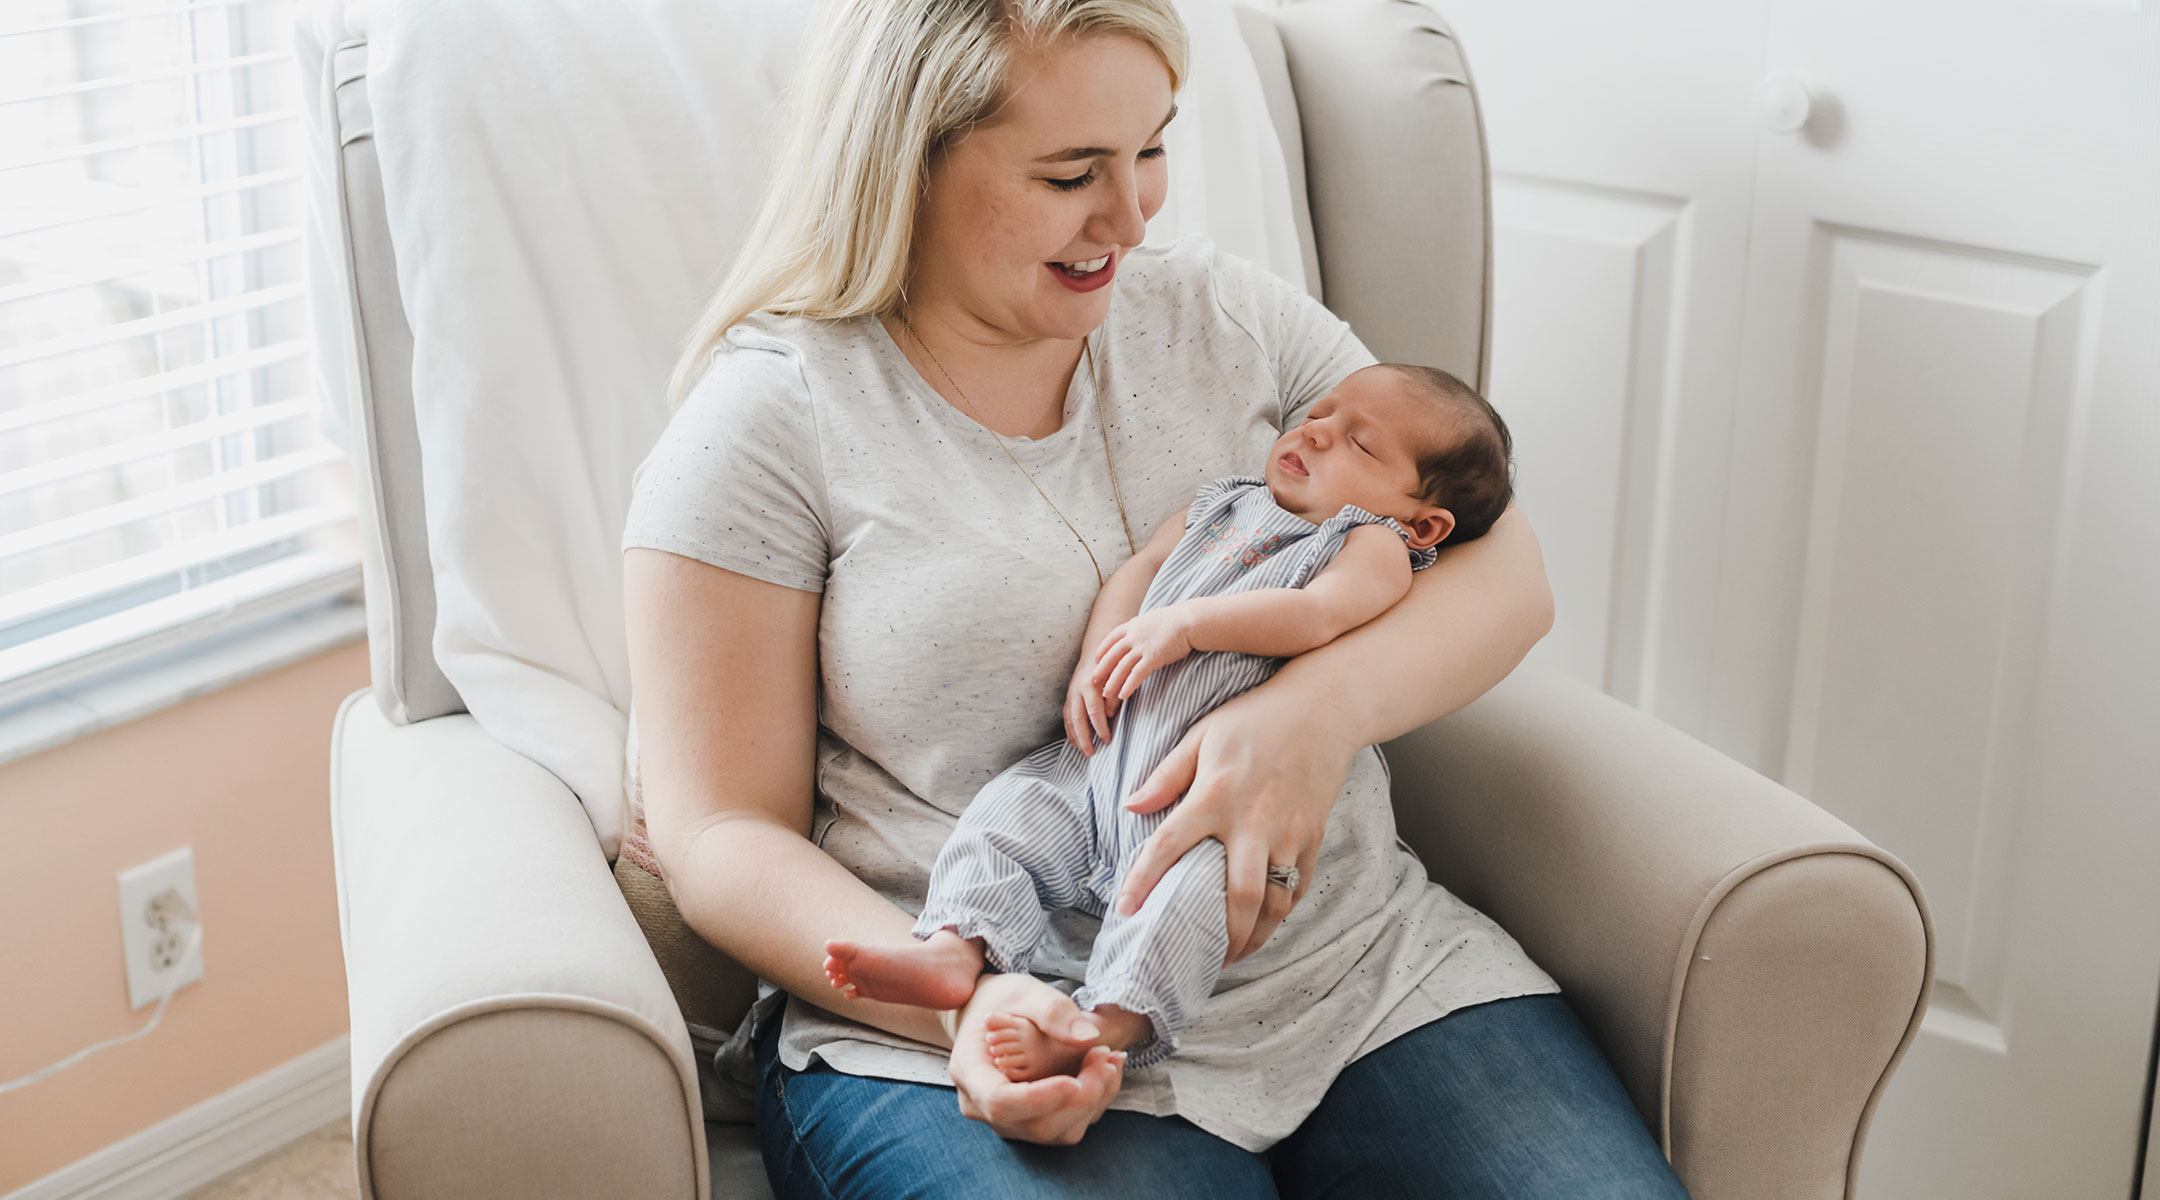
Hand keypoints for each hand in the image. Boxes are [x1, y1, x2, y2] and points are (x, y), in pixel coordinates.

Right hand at [945, 973, 1124, 1144]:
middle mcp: (982, 1106)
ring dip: (1092, 1101)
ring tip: (1109, 1060)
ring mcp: (1007, 1120)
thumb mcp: (1024, 992)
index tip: (1075, 1080)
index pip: (1000, 1102)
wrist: (991, 1014)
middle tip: (1104, 1054)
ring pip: (1056, 1132)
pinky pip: (1066, 1126)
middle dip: (1080, 1097)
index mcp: (969, 1071)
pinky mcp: (1030, 1122)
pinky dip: (1092, 1103)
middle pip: (1035, 1124)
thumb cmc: (1002, 1001)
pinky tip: (1104, 1070)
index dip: (1041, 1098)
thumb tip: (1087, 1037)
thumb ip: (1052, 1011)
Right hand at [1064, 651, 1118, 755]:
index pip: (1095, 711)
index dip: (1100, 727)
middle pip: (1078, 718)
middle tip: (1091, 753)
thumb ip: (1114, 696)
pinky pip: (1067, 716)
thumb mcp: (1117, 678)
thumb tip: (1110, 715)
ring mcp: (1071, 693)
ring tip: (1082, 751)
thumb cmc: (1111, 667)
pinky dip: (1070, 729)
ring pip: (1070, 718)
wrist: (1096, 651)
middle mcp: (1078, 689)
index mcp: (1091, 685)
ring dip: (1075, 736)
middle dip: (1084, 737)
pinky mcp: (1069, 695)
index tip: (1108, 740)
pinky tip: (1074, 741)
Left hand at [1090, 607, 1195, 705]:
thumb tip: (1138, 629)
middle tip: (1092, 681)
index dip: (1102, 650)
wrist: (1189, 620)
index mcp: (1132, 625)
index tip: (1096, 660)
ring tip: (1106, 694)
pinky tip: (1123, 695)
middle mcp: (1133, 636)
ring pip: (1121, 667)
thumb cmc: (1175, 620)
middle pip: (1111, 655)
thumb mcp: (1152, 618)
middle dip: (1101, 669)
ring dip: (1112, 682)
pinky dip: (1128, 685)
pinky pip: (1137, 674)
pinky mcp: (1153, 657)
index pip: (1111, 639)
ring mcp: (1142, 647)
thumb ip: (1141, 627)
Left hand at [1114, 683, 1356, 962]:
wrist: (1324, 709)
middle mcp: (1253, 820)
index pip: (1170, 845)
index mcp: (1215, 794)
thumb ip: (1167, 775)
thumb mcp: (1202, 735)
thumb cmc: (1255, 718)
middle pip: (1238, 895)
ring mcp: (1289, 832)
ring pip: (1274, 902)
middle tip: (1202, 957)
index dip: (1144, 880)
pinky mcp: (1314, 835)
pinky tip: (1264, 924)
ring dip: (1254, 936)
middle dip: (1221, 935)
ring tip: (1233, 953)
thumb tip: (1132, 807)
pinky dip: (1280, 913)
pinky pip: (1297, 886)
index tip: (1126, 910)